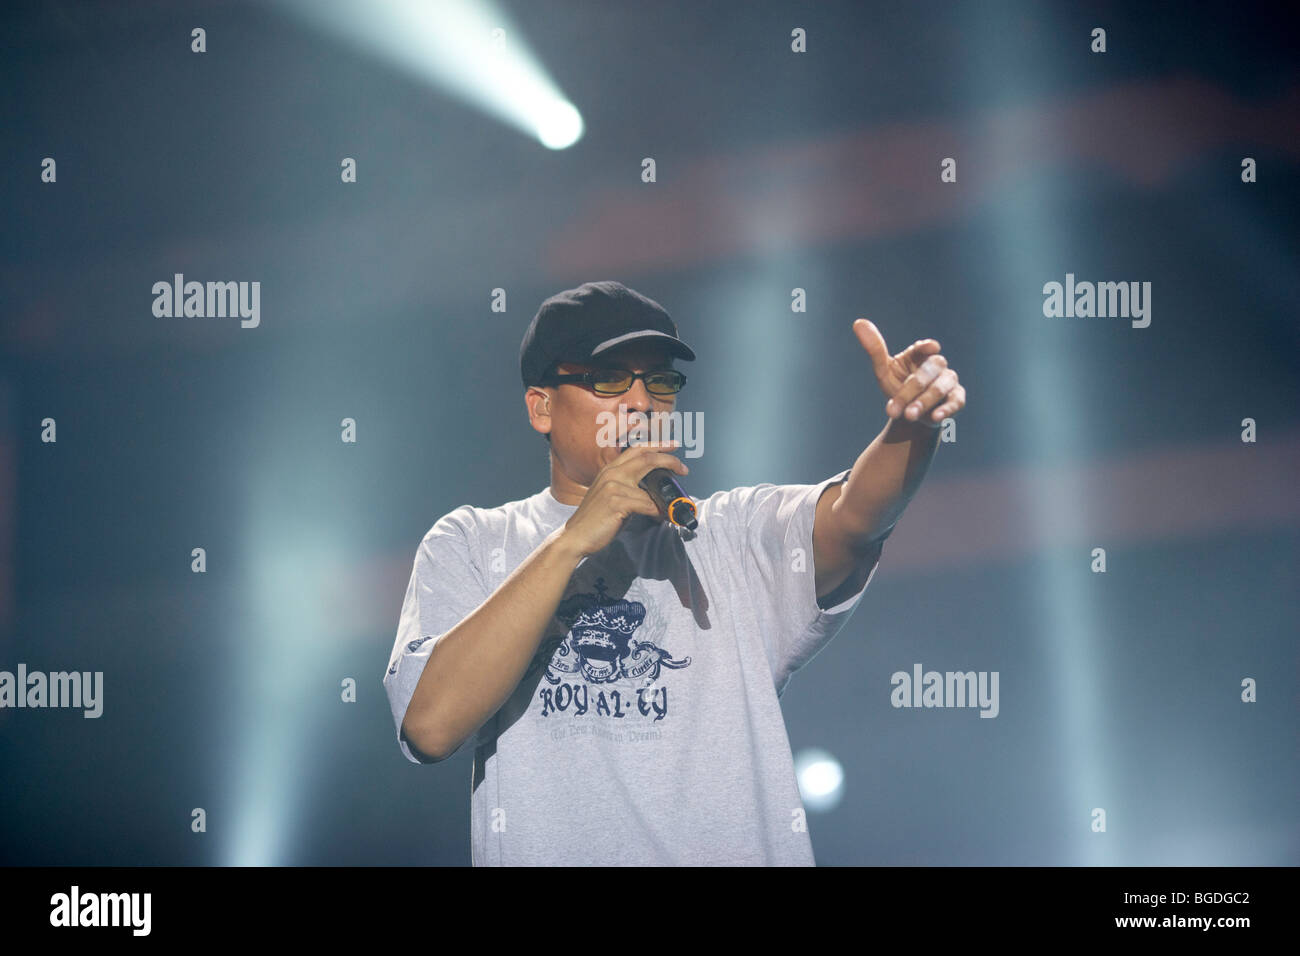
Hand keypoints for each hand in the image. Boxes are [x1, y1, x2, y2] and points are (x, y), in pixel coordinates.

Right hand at [559, 441, 688, 557]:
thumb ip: (629, 489)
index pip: (637, 450)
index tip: (674, 447)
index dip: (658, 446)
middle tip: (684, 468)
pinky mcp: (616, 502)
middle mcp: (611, 473)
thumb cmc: (595, 520)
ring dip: (664, 499)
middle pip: (646, 458)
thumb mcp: (610, 496)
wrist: (575, 537)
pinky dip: (657, 512)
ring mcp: (613, 487)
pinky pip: (646, 505)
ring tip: (670, 509)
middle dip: (669, 460)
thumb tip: (654, 493)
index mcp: (610, 469)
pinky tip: (659, 518)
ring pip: (650, 487)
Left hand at [852, 319, 965, 426]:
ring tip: (909, 416)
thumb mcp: (884, 371)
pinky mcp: (956, 398)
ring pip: (941, 386)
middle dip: (910, 390)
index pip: (925, 347)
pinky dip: (947, 409)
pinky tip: (936, 417)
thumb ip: (875, 350)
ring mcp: (948, 381)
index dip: (927, 347)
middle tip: (893, 409)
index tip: (930, 348)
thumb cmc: (897, 388)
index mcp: (920, 355)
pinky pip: (956, 401)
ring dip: (924, 401)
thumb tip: (858, 322)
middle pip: (929, 370)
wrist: (909, 416)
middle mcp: (937, 365)